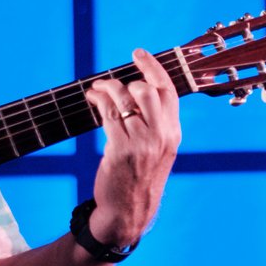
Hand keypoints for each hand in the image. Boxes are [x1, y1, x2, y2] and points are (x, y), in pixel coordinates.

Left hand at [84, 50, 181, 246]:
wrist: (129, 212)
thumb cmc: (140, 179)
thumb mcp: (158, 151)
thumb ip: (155, 124)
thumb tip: (137, 91)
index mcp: (173, 134)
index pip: (168, 91)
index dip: (152, 67)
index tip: (138, 53)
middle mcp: (162, 136)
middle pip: (146, 90)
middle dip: (125, 80)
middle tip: (109, 84)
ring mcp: (142, 143)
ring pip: (124, 100)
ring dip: (106, 88)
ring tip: (96, 89)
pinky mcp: (121, 149)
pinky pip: (108, 114)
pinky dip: (98, 101)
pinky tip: (91, 99)